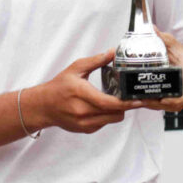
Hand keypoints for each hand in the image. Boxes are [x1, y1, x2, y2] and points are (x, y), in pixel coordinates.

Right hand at [25, 50, 143, 133]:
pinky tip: (100, 107)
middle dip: (125, 105)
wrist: (43, 106)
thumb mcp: (75, 69)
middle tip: (130, 97)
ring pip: (112, 119)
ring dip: (117, 111)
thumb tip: (112, 53)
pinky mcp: (86, 129)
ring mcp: (84, 123)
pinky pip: (105, 123)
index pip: (108, 103)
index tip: (138, 100)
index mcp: (80, 93)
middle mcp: (82, 111)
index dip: (126, 103)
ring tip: (113, 100)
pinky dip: (107, 116)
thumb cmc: (58, 86)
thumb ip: (95, 61)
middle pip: (115, 113)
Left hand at [140, 28, 182, 112]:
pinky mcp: (173, 99)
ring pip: (169, 107)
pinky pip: (165, 106)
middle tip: (142, 100)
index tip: (164, 100)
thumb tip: (151, 28)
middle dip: (158, 104)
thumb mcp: (174, 44)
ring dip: (154, 106)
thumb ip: (163, 37)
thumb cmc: (182, 54)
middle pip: (176, 104)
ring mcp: (181, 96)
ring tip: (138, 101)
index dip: (177, 100)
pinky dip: (154, 105)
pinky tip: (140, 101)